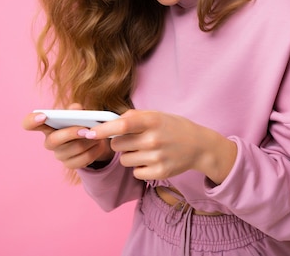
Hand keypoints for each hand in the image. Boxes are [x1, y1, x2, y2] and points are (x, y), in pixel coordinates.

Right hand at [22, 103, 114, 169]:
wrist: (93, 139)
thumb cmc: (81, 122)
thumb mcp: (79, 113)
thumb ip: (75, 110)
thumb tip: (75, 108)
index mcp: (47, 125)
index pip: (29, 124)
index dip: (32, 120)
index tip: (43, 116)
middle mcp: (50, 141)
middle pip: (54, 140)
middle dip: (71, 133)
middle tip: (86, 130)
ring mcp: (59, 154)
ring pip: (73, 149)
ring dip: (89, 141)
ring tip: (98, 135)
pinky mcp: (70, 164)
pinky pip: (83, 159)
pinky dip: (94, 151)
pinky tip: (98, 144)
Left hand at [83, 110, 236, 184]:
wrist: (199, 146)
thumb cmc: (174, 127)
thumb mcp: (157, 115)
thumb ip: (134, 116)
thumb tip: (108, 122)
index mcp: (152, 121)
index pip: (122, 125)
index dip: (103, 129)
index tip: (90, 132)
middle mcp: (154, 139)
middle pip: (118, 144)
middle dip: (120, 142)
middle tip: (135, 140)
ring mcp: (157, 158)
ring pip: (125, 160)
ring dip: (130, 155)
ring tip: (146, 150)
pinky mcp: (159, 173)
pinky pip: (135, 172)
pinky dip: (140, 167)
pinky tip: (153, 161)